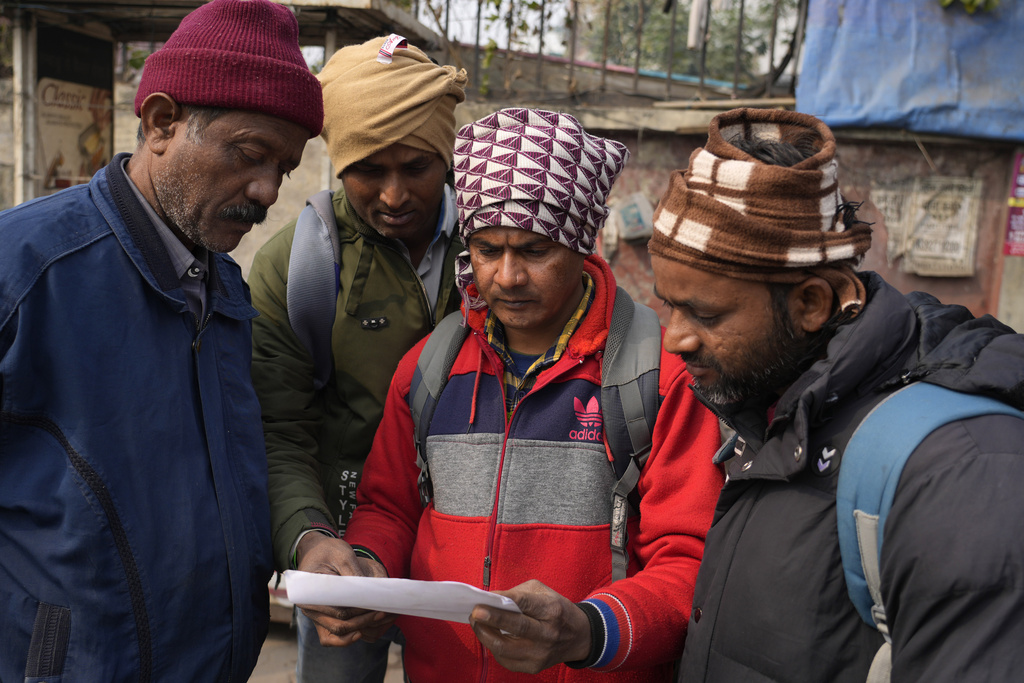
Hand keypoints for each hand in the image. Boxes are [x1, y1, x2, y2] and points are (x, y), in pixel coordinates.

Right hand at [294, 533, 395, 645]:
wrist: (316, 551)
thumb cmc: (328, 551)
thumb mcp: (343, 555)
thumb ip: (354, 574)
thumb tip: (368, 593)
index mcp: (310, 592)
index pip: (339, 610)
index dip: (360, 611)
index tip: (377, 605)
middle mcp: (309, 608)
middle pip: (339, 625)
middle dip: (363, 621)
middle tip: (383, 611)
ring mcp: (314, 615)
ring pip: (337, 633)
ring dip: (359, 628)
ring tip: (378, 616)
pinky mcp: (321, 618)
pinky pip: (331, 636)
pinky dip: (347, 637)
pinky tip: (362, 629)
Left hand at [468, 579, 591, 673]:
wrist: (578, 637)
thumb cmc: (556, 609)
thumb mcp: (542, 592)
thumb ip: (518, 593)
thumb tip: (491, 599)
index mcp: (552, 610)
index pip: (525, 603)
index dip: (503, 600)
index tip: (485, 597)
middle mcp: (548, 633)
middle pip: (516, 627)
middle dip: (492, 619)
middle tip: (475, 612)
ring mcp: (541, 653)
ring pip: (505, 648)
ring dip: (485, 635)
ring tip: (476, 623)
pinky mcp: (534, 667)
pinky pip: (505, 659)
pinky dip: (493, 646)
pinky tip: (489, 636)